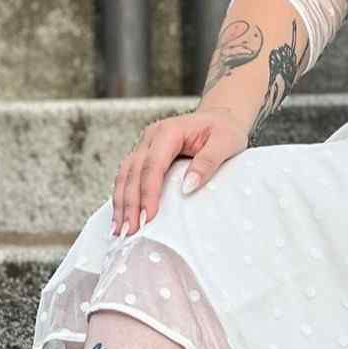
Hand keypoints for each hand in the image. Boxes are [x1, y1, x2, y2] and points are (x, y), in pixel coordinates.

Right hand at [110, 106, 249, 236]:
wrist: (220, 118)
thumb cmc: (224, 129)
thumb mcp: (226, 142)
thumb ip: (208, 162)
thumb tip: (188, 186)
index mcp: (169, 131)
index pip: (153, 165)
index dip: (149, 192)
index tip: (149, 216)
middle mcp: (151, 137)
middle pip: (133, 172)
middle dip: (130, 203)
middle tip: (131, 230)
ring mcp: (145, 145)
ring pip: (125, 175)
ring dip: (121, 202)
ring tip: (121, 229)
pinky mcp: (144, 156)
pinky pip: (128, 176)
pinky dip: (123, 197)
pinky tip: (122, 215)